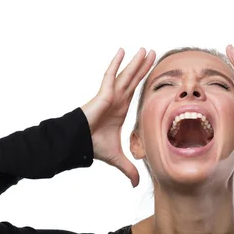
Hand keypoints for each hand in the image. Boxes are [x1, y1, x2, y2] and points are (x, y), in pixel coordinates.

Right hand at [81, 47, 155, 187]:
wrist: (79, 143)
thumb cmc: (94, 146)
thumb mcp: (117, 158)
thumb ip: (128, 168)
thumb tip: (135, 185)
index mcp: (121, 109)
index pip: (136, 91)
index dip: (144, 80)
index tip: (154, 71)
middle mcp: (117, 99)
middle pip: (133, 79)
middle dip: (143, 66)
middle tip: (154, 52)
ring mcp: (111, 95)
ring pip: (126, 74)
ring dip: (136, 62)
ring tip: (146, 49)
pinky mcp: (103, 93)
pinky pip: (111, 74)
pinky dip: (116, 63)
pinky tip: (122, 50)